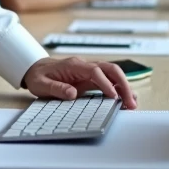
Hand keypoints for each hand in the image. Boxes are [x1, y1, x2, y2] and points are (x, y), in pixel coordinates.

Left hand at [22, 57, 137, 108]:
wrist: (35, 68)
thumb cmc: (39, 76)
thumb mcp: (41, 84)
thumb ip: (56, 88)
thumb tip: (72, 93)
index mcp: (73, 66)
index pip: (95, 72)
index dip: (106, 83)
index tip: (113, 97)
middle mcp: (84, 66)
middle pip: (110, 70)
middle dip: (123, 85)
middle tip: (131, 102)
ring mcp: (89, 71)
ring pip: (113, 75)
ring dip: (124, 87)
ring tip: (133, 103)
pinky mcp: (90, 78)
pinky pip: (108, 81)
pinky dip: (118, 89)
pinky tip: (125, 100)